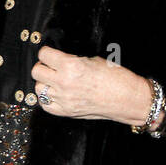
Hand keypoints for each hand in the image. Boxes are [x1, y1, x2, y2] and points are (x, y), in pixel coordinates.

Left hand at [31, 46, 151, 125]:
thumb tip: (58, 59)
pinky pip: (45, 105)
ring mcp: (64, 99)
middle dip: (43, 66)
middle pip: (36, 71)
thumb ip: (72, 60)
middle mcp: (65, 83)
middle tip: (51, 66)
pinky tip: (56, 94)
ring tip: (55, 81)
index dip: (47, 52)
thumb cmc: (117, 79)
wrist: (129, 99)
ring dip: (45, 83)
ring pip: (38, 88)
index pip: (44, 55)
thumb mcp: (93, 60)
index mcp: (72, 66)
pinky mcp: (66, 112)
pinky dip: (47, 98)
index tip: (50, 53)